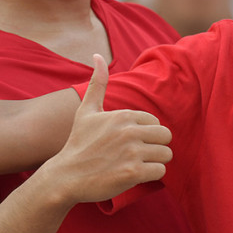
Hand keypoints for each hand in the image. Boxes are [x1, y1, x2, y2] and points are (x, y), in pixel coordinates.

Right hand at [39, 55, 172, 205]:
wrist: (66, 177)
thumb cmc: (79, 143)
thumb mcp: (87, 111)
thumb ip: (98, 84)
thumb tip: (97, 55)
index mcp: (123, 115)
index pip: (156, 122)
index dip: (146, 134)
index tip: (128, 141)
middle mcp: (129, 131)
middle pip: (166, 136)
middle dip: (155, 146)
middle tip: (137, 154)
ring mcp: (132, 152)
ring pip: (166, 154)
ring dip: (154, 161)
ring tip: (135, 164)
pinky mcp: (133, 173)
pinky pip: (161, 171)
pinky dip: (151, 175)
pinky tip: (133, 174)